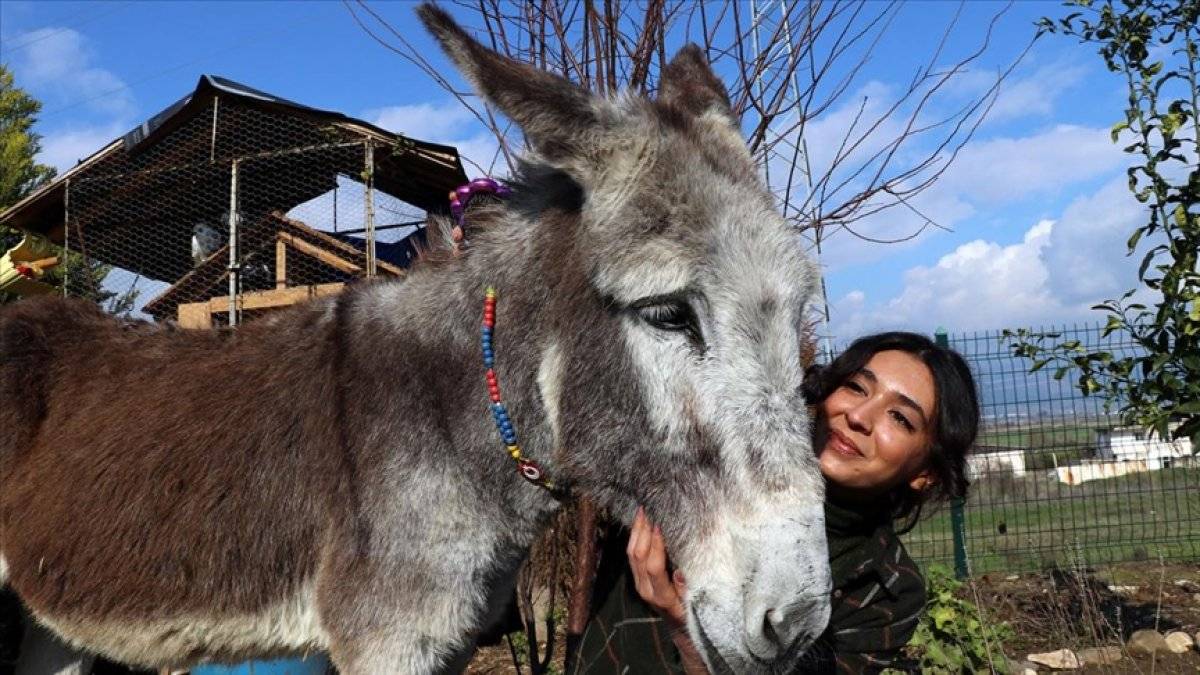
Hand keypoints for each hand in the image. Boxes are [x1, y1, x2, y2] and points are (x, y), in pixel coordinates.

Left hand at [627, 506, 687, 627]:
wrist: (678, 626)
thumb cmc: (690, 614)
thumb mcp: (693, 606)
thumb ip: (686, 590)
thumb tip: (679, 573)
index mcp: (661, 596)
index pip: (653, 567)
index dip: (655, 545)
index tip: (660, 527)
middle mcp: (645, 590)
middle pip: (638, 557)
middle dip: (642, 532)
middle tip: (649, 511)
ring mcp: (639, 584)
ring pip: (631, 554)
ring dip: (636, 532)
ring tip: (642, 512)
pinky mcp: (637, 579)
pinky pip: (632, 556)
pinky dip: (635, 538)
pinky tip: (640, 525)